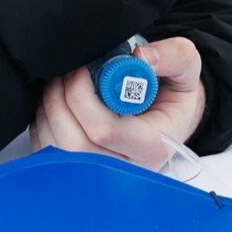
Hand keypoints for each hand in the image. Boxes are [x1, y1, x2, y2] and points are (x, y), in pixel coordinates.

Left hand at [30, 37, 204, 170]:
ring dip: (49, 110)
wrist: (168, 116)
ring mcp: (102, 174)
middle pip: (75, 145)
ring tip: (60, 83)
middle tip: (65, 72)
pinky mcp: (79, 172)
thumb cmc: (174, 94)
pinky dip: (44, 123)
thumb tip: (142, 58)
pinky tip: (57, 103)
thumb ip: (174, 57)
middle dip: (60, 101)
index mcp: (153, 145)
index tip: (84, 67)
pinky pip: (48, 153)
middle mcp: (126, 168)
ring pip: (57, 150)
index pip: (105, 131)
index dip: (83, 96)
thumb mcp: (187, 69)